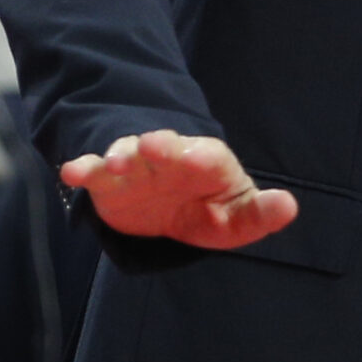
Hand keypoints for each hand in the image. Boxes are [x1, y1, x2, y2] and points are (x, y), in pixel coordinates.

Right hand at [60, 130, 299, 249]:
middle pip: (165, 145)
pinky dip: (83, 168)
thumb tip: (290, 206)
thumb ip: (258, 214)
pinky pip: (94, 172)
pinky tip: (71, 172)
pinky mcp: (109, 183)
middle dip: (160, 144)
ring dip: (121, 154)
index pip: (207, 155)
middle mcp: (170, 156)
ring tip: (116, 163)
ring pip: (127, 152)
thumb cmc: (210, 207)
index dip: (200, 156)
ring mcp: (137, 166)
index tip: (195, 158)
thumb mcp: (236, 217)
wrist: (169, 204)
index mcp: (206, 161)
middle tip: (154, 145)